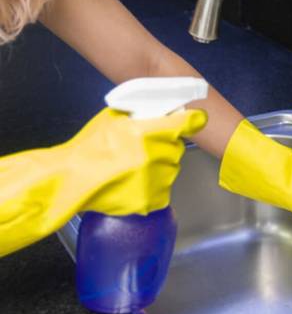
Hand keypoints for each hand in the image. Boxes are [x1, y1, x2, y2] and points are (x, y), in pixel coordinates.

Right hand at [66, 107, 206, 214]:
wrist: (72, 180)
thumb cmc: (89, 147)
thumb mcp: (113, 118)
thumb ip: (140, 115)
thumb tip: (160, 113)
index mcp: (149, 132)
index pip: (188, 123)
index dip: (193, 120)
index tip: (196, 120)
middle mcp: (158, 156)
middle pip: (176, 147)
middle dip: (163, 147)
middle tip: (141, 150)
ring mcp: (158, 180)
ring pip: (171, 170)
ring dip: (158, 168)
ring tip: (132, 170)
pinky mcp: (154, 200)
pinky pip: (162, 190)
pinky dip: (152, 188)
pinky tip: (133, 184)